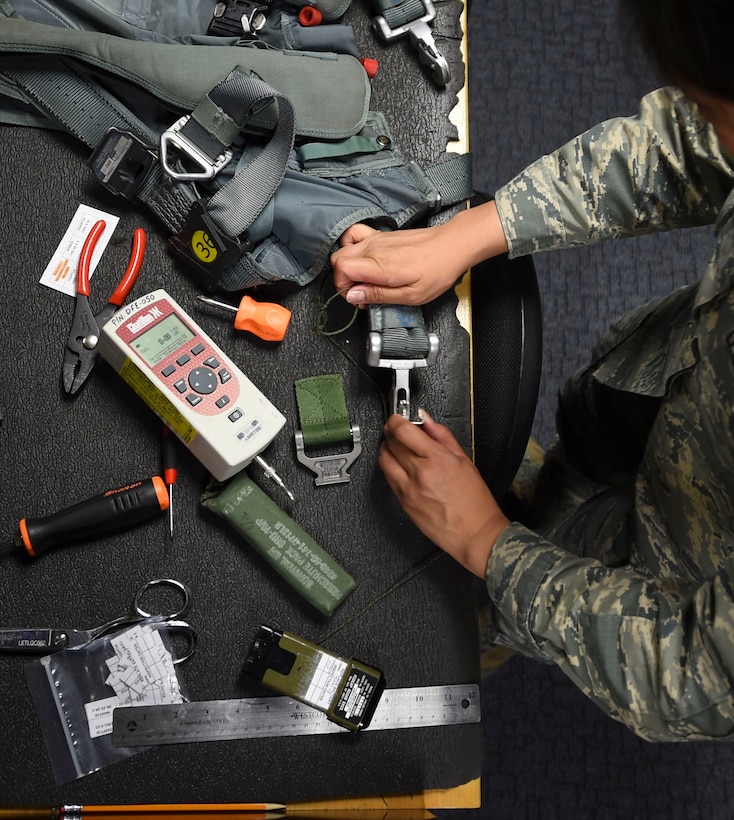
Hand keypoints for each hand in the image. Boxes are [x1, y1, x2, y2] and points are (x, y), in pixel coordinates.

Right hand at [330, 200, 508, 306]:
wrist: (452, 245)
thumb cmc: (437, 270)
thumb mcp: (411, 295)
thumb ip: (378, 295)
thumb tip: (354, 296)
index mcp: (380, 265)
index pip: (341, 269)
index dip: (343, 286)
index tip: (358, 298)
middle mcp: (374, 248)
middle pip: (338, 258)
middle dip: (343, 279)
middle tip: (361, 292)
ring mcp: (376, 239)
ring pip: (344, 247)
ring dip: (347, 265)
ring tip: (363, 278)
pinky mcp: (381, 235)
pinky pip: (355, 235)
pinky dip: (352, 246)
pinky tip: (364, 259)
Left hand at [379, 412, 509, 577]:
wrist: (475, 533)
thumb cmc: (474, 502)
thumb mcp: (464, 460)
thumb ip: (442, 436)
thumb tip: (427, 421)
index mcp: (437, 459)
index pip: (404, 431)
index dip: (396, 419)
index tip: (397, 417)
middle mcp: (419, 473)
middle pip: (391, 443)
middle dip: (391, 432)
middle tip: (397, 429)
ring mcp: (408, 489)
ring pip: (384, 460)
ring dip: (387, 448)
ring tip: (396, 446)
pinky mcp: (403, 502)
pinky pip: (388, 478)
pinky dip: (390, 467)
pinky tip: (401, 466)